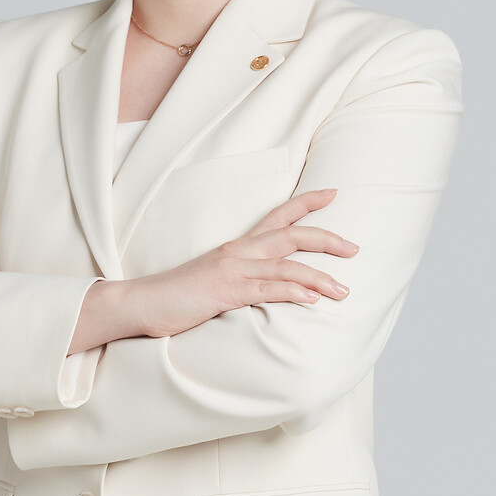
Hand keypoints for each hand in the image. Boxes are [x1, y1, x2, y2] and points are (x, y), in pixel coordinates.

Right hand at [132, 188, 357, 339]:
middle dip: (327, 239)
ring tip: (344, 291)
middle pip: (292, 235)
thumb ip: (243, 279)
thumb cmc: (177, 296)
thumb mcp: (216, 281)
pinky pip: (265, 289)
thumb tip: (270, 287)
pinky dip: (292, 293)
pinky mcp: (224, 292)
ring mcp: (231, 270)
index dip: (307, 203)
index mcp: (237, 246)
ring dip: (319, 278)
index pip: (278, 216)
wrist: (140, 302)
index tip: (334, 193)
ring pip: (286, 266)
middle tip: (355, 249)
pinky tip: (312, 300)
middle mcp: (238, 251)